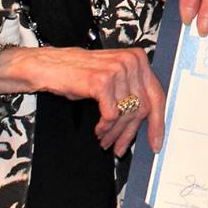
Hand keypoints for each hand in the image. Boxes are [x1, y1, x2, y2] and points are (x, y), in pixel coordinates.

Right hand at [0, 45, 165, 154]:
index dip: (158, 122)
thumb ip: (131, 92)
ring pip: (126, 114)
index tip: (155, 142)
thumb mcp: (112, 79)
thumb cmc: (78, 73)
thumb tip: (148, 122)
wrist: (49, 66)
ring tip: (105, 140)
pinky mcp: (102, 81)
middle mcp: (131, 61)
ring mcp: (117, 69)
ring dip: (115, 133)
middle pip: (142, 108)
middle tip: (121, 148)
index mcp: (138, 59)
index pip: (156, 95)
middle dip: (131, 133)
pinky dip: (105, 127)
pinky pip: (111, 115)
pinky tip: (98, 130)